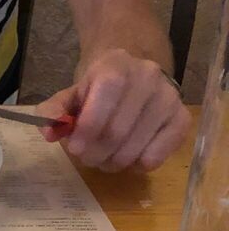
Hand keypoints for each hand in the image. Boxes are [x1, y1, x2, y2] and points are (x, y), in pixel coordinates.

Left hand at [38, 49, 191, 171]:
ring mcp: (169, 98)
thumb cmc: (97, 92)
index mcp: (116, 65)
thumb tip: (49, 132)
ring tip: (106, 156)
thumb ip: (53, 112)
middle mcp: (148, 77)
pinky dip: (136, 165)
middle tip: (88, 156)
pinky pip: (156, 157)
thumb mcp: (70, 96)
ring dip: (113, 163)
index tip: (75, 147)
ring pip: (134, 150)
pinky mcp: (181, 120)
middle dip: (95, 154)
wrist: (132, 77)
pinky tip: (129, 155)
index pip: (105, 97)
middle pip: (117, 132)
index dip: (88, 128)